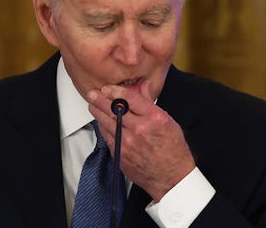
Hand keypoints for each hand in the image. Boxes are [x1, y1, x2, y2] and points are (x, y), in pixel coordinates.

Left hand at [87, 82, 195, 201]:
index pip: (129, 98)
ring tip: (93, 105)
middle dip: (100, 99)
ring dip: (97, 112)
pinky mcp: (121, 155)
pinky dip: (103, 127)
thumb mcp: (168, 121)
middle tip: (93, 93)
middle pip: (114, 109)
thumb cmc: (173, 151)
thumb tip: (142, 86)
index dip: (115, 91)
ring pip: (107, 122)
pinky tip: (100, 121)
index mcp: (154, 118)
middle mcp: (140, 129)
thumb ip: (150, 103)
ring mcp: (128, 143)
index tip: (108, 88)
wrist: (171, 178)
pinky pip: (107, 137)